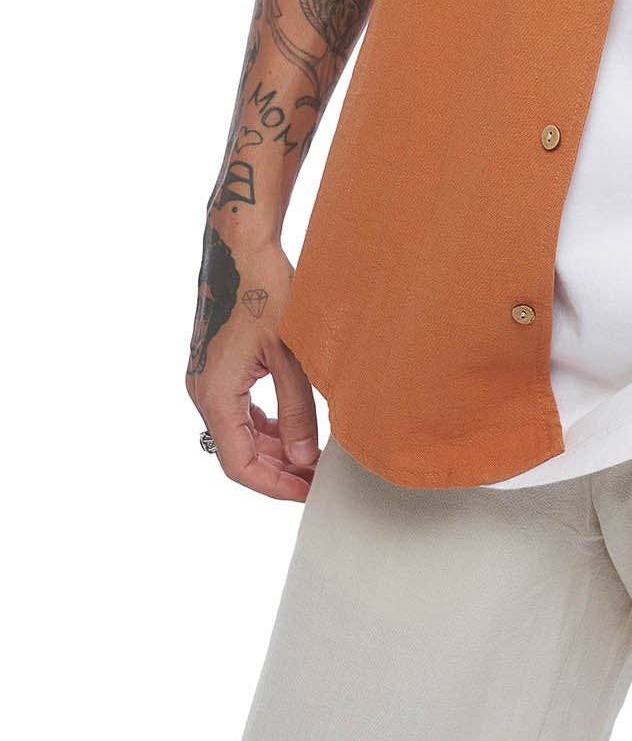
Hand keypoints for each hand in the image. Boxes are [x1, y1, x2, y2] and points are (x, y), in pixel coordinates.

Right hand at [185, 230, 319, 499]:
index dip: (275, 486)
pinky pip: (238, 411)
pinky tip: (292, 427)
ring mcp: (207, 379)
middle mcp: (204, 392)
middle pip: (237, 453)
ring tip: (310, 456)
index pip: (240, 465)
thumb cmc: (264, 290)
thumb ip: (297, 410)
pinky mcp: (216, 366)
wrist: (239, 247)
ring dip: (271, 449)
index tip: (308, 492)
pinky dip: (263, 425)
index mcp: (216, 395)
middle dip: (278, 470)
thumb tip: (304, 459)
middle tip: (318, 477)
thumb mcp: (289, 353)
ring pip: (238, 433)